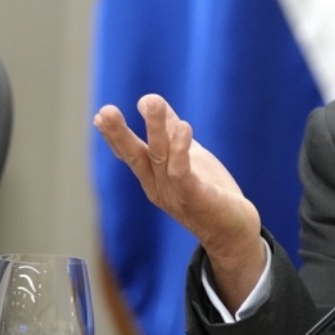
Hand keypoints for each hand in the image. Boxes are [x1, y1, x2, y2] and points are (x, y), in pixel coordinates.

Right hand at [94, 94, 264, 308]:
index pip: (131, 155)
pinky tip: (183, 127)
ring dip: (155, 128)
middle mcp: (159, 186)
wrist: (234, 232)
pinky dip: (181, 149)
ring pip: (160, 156)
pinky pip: (183, 172)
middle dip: (118, 134)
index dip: (115, 137)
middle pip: (135, 157)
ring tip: (149, 102)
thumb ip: (171, 132)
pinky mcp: (196, 197)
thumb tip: (152, 102)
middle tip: (104, 112)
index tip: (100, 115)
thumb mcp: (189, 157)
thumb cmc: (210, 194)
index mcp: (154, 178)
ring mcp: (175, 193)